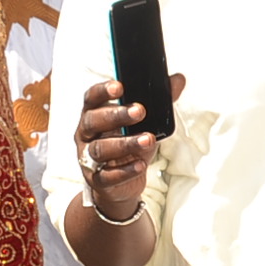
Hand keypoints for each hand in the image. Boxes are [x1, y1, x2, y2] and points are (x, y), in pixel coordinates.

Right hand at [74, 74, 188, 218]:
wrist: (121, 185)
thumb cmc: (129, 147)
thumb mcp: (145, 124)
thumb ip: (160, 102)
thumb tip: (178, 79)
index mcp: (94, 114)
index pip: (92, 98)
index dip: (102, 91)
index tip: (119, 86)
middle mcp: (86, 134)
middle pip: (94, 121)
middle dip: (116, 115)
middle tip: (140, 111)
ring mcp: (88, 158)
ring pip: (100, 149)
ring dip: (125, 143)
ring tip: (148, 139)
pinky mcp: (97, 180)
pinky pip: (107, 176)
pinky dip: (125, 170)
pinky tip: (140, 164)